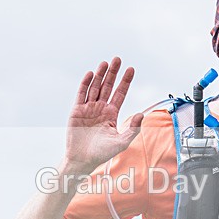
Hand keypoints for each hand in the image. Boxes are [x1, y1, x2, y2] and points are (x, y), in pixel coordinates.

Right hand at [65, 57, 143, 171]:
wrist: (83, 159)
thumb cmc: (102, 153)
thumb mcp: (122, 142)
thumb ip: (132, 129)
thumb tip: (142, 114)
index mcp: (112, 114)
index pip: (120, 93)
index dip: (125, 81)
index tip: (131, 69)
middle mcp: (101, 108)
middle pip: (108, 86)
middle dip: (113, 73)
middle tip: (118, 59)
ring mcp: (88, 108)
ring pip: (95, 87)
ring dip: (100, 75)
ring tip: (105, 63)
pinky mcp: (77, 110)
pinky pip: (81, 94)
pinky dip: (85, 84)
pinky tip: (90, 74)